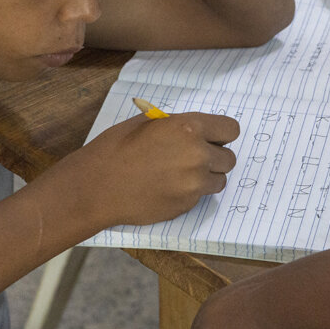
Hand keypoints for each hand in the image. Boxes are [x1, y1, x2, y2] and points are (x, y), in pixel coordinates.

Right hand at [64, 111, 238, 227]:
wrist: (98, 186)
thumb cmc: (116, 148)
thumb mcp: (147, 123)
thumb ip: (177, 126)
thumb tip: (194, 131)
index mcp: (189, 128)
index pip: (231, 129)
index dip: (221, 134)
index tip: (212, 138)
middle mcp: (198, 155)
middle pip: (229, 158)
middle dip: (215, 157)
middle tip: (193, 158)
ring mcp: (194, 184)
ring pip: (219, 181)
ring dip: (206, 177)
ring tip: (180, 174)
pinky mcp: (187, 205)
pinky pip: (200, 196)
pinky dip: (190, 193)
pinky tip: (166, 188)